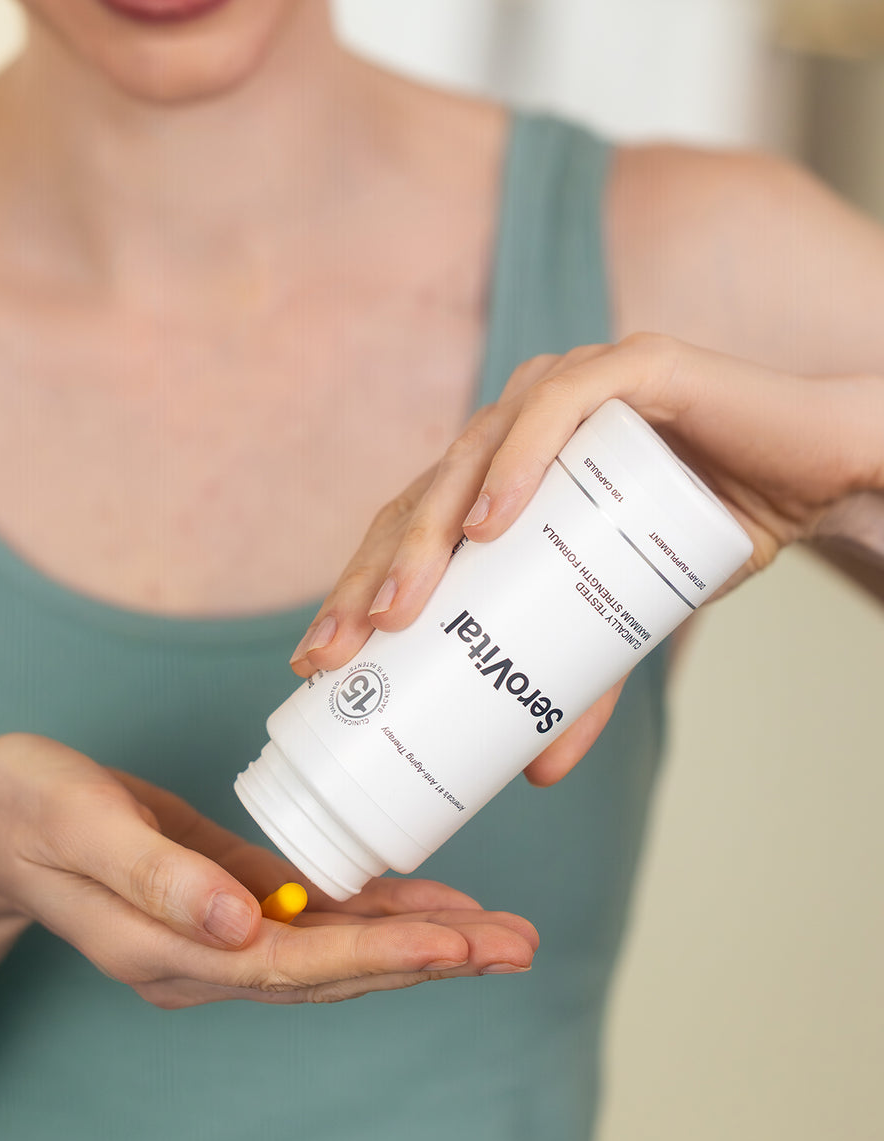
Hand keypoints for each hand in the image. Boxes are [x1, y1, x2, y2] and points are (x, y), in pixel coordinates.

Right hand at [0, 733, 535, 1005]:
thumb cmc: (29, 810)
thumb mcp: (80, 827)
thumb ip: (157, 879)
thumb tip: (238, 924)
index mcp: (171, 949)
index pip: (295, 967)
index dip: (381, 957)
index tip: (459, 945)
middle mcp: (207, 958)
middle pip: (336, 971)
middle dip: (431, 959)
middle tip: (518, 944)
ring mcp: (222, 936)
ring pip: (337, 951)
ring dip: (421, 944)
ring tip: (501, 934)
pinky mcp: (231, 900)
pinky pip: (316, 919)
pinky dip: (377, 915)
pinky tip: (429, 907)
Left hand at [290, 332, 883, 783]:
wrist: (820, 480)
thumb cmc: (708, 534)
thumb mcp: (626, 625)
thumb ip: (581, 683)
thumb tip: (534, 771)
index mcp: (503, 474)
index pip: (411, 528)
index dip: (357, 588)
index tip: (320, 661)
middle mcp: (523, 424)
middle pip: (424, 496)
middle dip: (373, 576)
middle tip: (342, 651)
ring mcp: (573, 388)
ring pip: (475, 453)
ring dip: (429, 531)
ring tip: (402, 608)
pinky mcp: (636, 369)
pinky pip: (562, 407)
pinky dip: (521, 458)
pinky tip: (488, 521)